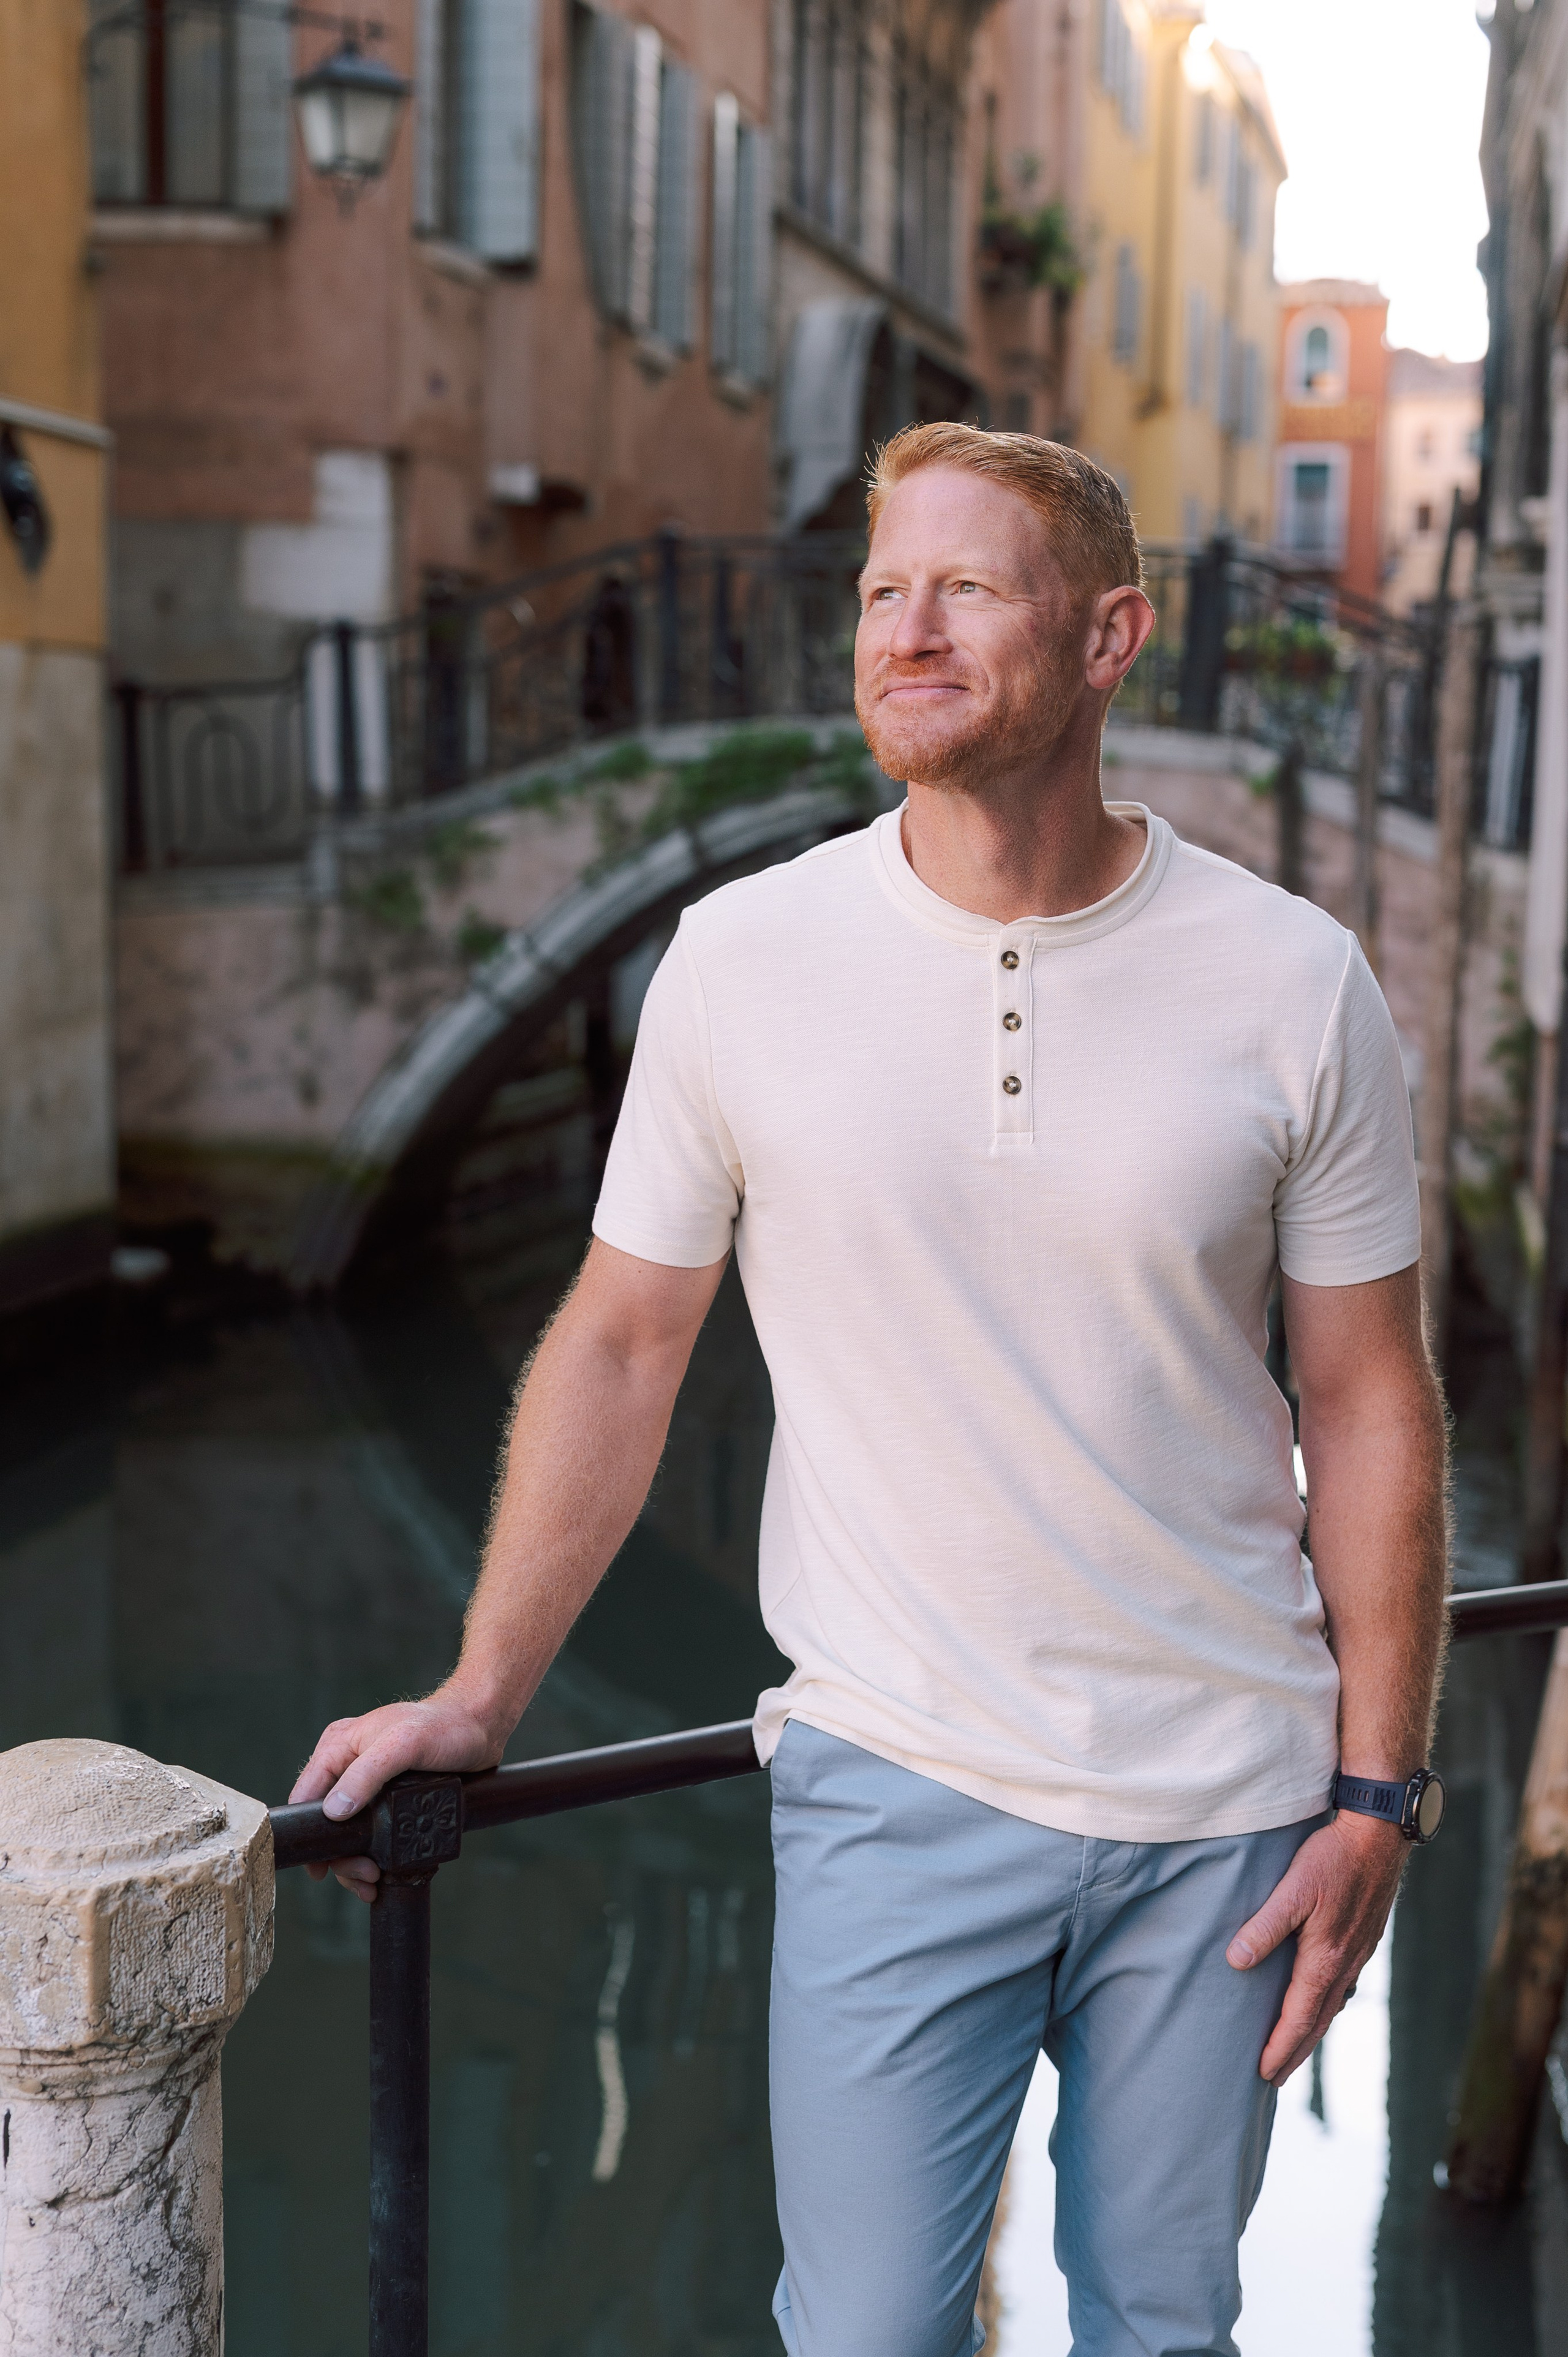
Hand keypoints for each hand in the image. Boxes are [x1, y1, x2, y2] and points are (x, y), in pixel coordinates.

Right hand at [288, 1688, 506, 1902]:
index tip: (320, 1868)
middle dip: (340, 1856)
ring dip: (355, 1862)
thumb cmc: (443, 1726)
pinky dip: (371, 1854)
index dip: (308, 1833)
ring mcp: (367, 1784)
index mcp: (338, 1747)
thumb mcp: (402, 1745)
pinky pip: (370, 1832)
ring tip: (374, 1879)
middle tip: (365, 1875)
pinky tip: (382, 1871)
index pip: (306, 1796)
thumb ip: (366, 1775)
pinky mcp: (388, 1799)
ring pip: (348, 1833)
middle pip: (327, 1823)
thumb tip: (333, 1812)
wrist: (480, 1727)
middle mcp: (348, 1766)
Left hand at [1226, 1812, 1405, 2083]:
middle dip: (1294, 2052)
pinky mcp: (1363, 1939)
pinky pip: (1342, 1987)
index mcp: (1326, 1959)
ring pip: (1332, 2006)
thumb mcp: (1292, 1888)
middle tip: (1273, 2079)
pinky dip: (1327, 2006)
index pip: (1298, 2017)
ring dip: (1311, 2032)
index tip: (1262, 2073)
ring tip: (1294, 2050)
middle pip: (1317, 2021)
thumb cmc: (1333, 1858)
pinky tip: (1321, 2003)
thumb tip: (1236, 1961)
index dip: (1279, 2047)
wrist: (1379, 1836)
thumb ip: (1265, 1925)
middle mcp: (1345, 1964)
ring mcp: (1358, 1953)